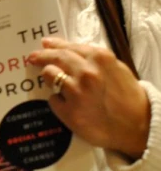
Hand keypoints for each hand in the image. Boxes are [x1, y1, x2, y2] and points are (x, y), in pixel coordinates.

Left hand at [28, 37, 149, 159]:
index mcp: (99, 58)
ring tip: (51, 80)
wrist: (137, 127)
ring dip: (49, 77)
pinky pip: (52, 99)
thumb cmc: (127, 95)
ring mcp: (76, 92)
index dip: (54, 45)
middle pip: (55, 58)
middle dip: (42, 56)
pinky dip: (56, 99)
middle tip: (33, 57)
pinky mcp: (69, 112)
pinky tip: (64, 102)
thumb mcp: (114, 68)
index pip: (68, 47)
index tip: (44, 44)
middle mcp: (86, 72)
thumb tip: (64, 46)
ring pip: (50, 75)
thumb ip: (91, 56)